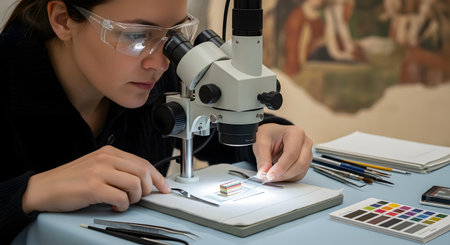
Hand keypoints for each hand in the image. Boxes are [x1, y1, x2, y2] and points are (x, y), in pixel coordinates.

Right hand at [22, 145, 170, 213]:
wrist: (43, 188)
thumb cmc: (70, 180)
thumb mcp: (97, 166)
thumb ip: (118, 169)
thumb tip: (142, 180)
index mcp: (109, 152)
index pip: (143, 162)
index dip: (157, 177)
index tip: (164, 188)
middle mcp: (106, 158)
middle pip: (143, 172)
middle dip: (147, 189)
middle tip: (138, 198)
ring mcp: (100, 172)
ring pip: (135, 184)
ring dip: (134, 199)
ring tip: (123, 202)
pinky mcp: (94, 187)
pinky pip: (122, 198)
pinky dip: (122, 207)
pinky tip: (115, 207)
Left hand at [253, 124, 312, 181]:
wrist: (272, 135)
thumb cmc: (269, 134)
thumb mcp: (261, 143)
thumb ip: (263, 158)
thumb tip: (264, 172)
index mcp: (296, 133)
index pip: (291, 154)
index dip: (281, 167)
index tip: (270, 175)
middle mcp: (305, 143)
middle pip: (299, 164)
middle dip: (283, 174)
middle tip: (269, 177)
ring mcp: (308, 153)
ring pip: (300, 171)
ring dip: (285, 177)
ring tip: (271, 175)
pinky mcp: (306, 162)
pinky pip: (299, 175)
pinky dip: (288, 178)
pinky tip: (278, 174)